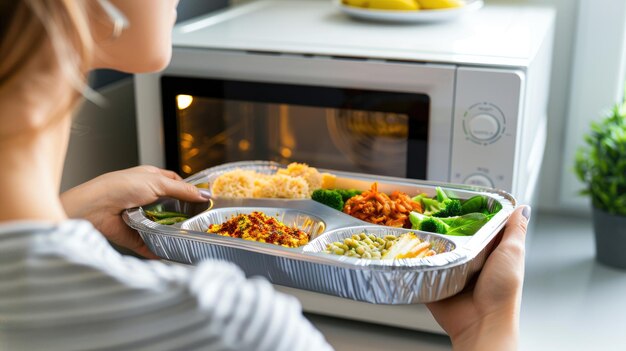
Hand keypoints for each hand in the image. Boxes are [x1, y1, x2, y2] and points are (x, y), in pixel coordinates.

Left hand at [60, 165, 207, 257]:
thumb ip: (182, 190)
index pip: (176, 184)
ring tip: (190, 238)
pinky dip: (159, 250)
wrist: (94, 208)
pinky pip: (150, 244)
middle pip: (172, 207)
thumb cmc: (120, 187)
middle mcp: (146, 198)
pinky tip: (171, 253)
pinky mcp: (134, 235)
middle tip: (201, 222)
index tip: (204, 202)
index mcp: (151, 179)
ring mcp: (141, 217)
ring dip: (173, 233)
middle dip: (184, 215)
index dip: (189, 191)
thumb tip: (203, 196)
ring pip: (163, 227)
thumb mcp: (157, 182)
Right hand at [426, 205, 529, 350]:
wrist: (481, 323)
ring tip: (414, 225)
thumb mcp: (512, 254)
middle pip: (453, 235)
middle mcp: (469, 260)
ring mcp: (450, 270)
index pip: (478, 225)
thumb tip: (522, 208)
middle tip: (429, 209)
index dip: (469, 212)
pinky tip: (407, 247)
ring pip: (435, 249)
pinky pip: (420, 266)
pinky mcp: (433, 281)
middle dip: (442, 225)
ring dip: (427, 240)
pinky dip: (414, 258)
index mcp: (489, 251)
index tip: (456, 196)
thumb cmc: (503, 292)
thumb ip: (515, 231)